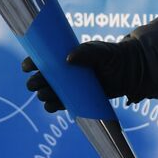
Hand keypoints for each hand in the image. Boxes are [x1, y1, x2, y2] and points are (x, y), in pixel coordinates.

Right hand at [21, 39, 142, 112]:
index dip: (32, 62)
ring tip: (46, 95)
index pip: (42, 58)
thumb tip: (69, 58)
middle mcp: (64, 72)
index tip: (28, 66)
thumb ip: (87, 52)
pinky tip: (51, 106)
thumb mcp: (102, 51)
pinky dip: (53, 106)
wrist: (129, 73)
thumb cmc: (114, 57)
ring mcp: (69, 86)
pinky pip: (59, 104)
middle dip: (35, 81)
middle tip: (36, 84)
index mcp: (65, 56)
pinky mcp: (75, 99)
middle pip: (42, 78)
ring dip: (43, 95)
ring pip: (48, 92)